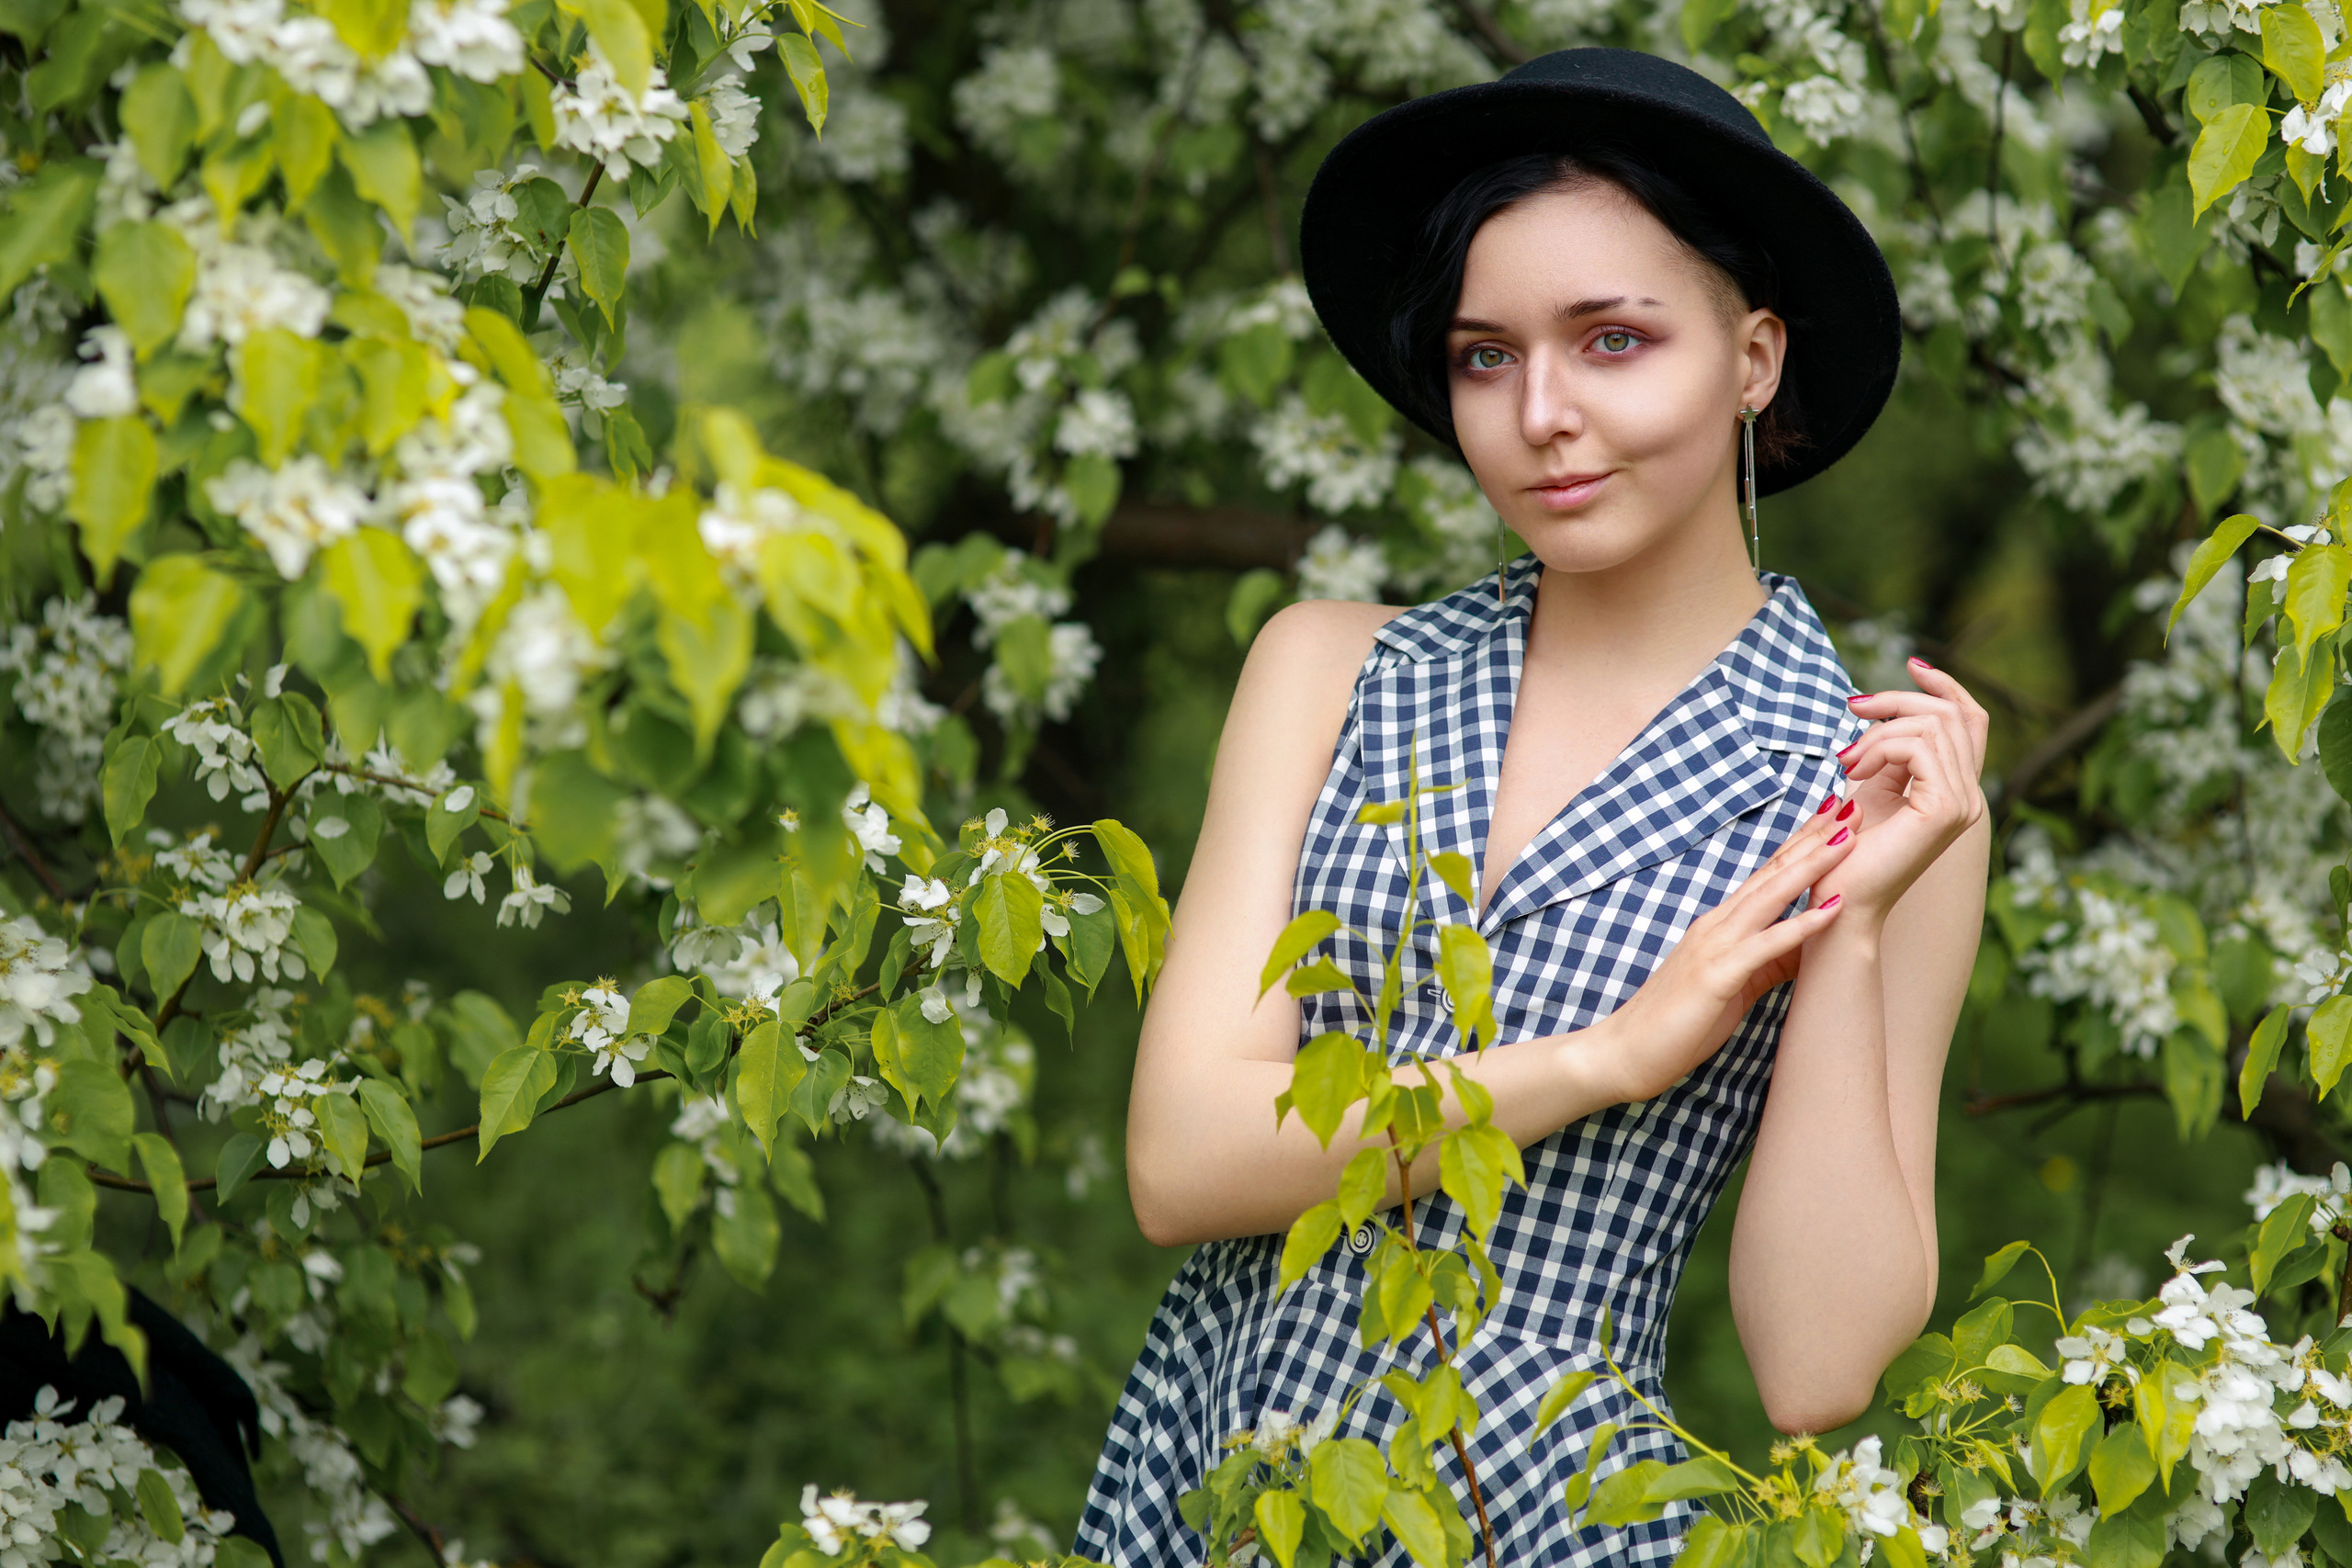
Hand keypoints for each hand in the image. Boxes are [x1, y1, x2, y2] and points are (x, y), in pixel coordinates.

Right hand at [1591, 805, 1857, 1101]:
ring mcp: (1714, 947)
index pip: (1766, 875)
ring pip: (1770, 897)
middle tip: (1849, 807)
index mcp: (1719, 925)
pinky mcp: (1716, 977)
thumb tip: (1808, 945)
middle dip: (1812, 839)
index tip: (1833, 818)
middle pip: (1771, 873)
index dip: (1801, 844)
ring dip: (1811, 867)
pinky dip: (1801, 925)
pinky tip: (1833, 908)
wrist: (1624, 1052)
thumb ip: (1767, 960)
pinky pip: (1766, 946)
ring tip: (1848, 839)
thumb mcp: (1732, 985)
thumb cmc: (1676, 1022)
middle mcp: (1716, 925)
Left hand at [1815, 657, 1988, 922]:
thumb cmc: (1847, 850)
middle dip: (1897, 700)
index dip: (1945, 686)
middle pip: (1948, 714)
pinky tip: (1852, 770)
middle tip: (1853, 709)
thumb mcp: (1871, 786)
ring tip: (1846, 759)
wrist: (1840, 901)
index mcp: (1955, 788)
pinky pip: (1917, 747)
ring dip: (1878, 731)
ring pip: (1929, 727)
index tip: (1911, 664)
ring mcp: (1962, 803)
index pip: (1970, 721)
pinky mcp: (1943, 810)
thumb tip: (1882, 710)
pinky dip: (1879, 747)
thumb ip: (1889, 752)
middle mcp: (1969, 796)